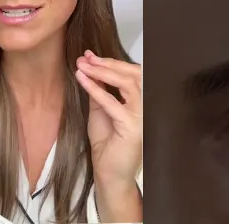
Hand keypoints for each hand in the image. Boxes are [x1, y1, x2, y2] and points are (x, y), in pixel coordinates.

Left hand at [75, 50, 142, 186]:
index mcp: (141, 101)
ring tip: (83, 66)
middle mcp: (147, 107)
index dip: (112, 62)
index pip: (133, 74)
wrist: (110, 173)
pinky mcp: (133, 126)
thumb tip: (90, 67)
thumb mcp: (101, 110)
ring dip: (102, 72)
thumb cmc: (108, 143)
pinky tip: (82, 79)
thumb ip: (100, 90)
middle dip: (108, 63)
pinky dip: (96, 89)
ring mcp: (143, 116)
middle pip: (133, 75)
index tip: (90, 55)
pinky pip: (112, 103)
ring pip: (127, 84)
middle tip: (86, 58)